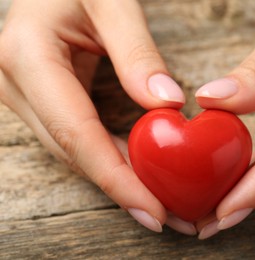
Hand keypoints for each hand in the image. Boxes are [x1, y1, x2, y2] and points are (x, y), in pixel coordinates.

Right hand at [0, 0, 196, 234]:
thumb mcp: (110, 2)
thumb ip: (137, 51)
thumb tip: (168, 106)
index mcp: (28, 56)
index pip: (76, 133)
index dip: (116, 178)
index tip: (154, 211)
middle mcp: (16, 83)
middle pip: (76, 152)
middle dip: (124, 189)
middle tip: (171, 217)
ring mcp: (25, 95)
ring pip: (76, 152)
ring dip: (120, 180)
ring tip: (163, 203)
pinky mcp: (41, 100)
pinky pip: (78, 138)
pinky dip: (111, 159)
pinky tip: (140, 174)